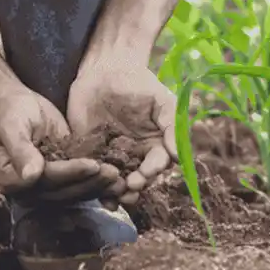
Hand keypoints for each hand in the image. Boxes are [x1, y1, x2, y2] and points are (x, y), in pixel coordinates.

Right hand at [0, 82, 119, 203]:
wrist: (15, 105)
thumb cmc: (9, 112)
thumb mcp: (11, 126)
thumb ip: (20, 150)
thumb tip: (31, 176)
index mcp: (10, 180)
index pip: (45, 180)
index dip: (69, 173)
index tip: (92, 164)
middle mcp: (29, 190)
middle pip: (63, 191)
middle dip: (90, 181)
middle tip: (114, 172)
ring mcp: (47, 186)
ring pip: (75, 191)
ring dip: (99, 185)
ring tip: (120, 177)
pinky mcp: (63, 178)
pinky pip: (81, 182)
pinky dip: (99, 181)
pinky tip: (118, 176)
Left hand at [67, 59, 177, 206]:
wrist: (105, 71)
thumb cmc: (138, 83)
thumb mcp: (161, 100)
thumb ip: (172, 125)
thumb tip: (179, 155)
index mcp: (155, 144)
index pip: (157, 163)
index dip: (152, 171)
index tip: (145, 174)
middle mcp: (136, 155)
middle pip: (139, 179)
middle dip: (134, 186)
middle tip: (128, 188)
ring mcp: (113, 157)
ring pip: (117, 181)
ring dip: (116, 192)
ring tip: (112, 197)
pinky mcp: (90, 154)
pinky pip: (93, 173)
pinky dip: (94, 185)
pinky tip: (96, 196)